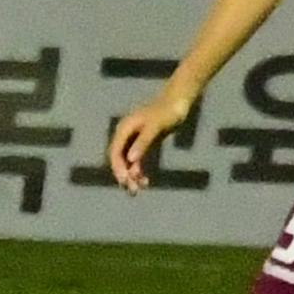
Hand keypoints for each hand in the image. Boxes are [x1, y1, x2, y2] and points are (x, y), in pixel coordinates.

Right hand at [103, 79, 201, 195]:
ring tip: (139, 189)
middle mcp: (126, 135)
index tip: (124, 181)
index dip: (118, 167)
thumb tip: (131, 160)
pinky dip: (139, 171)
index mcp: (124, 129)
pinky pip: (137, 161)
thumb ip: (143, 143)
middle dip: (124, 175)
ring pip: (128, 162)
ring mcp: (134, 140)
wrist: (178, 102)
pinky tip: (145, 181)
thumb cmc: (167, 112)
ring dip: (131, 176)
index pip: (115, 152)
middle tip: (132, 191)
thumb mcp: (155, 127)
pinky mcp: (143, 143)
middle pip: (119, 159)